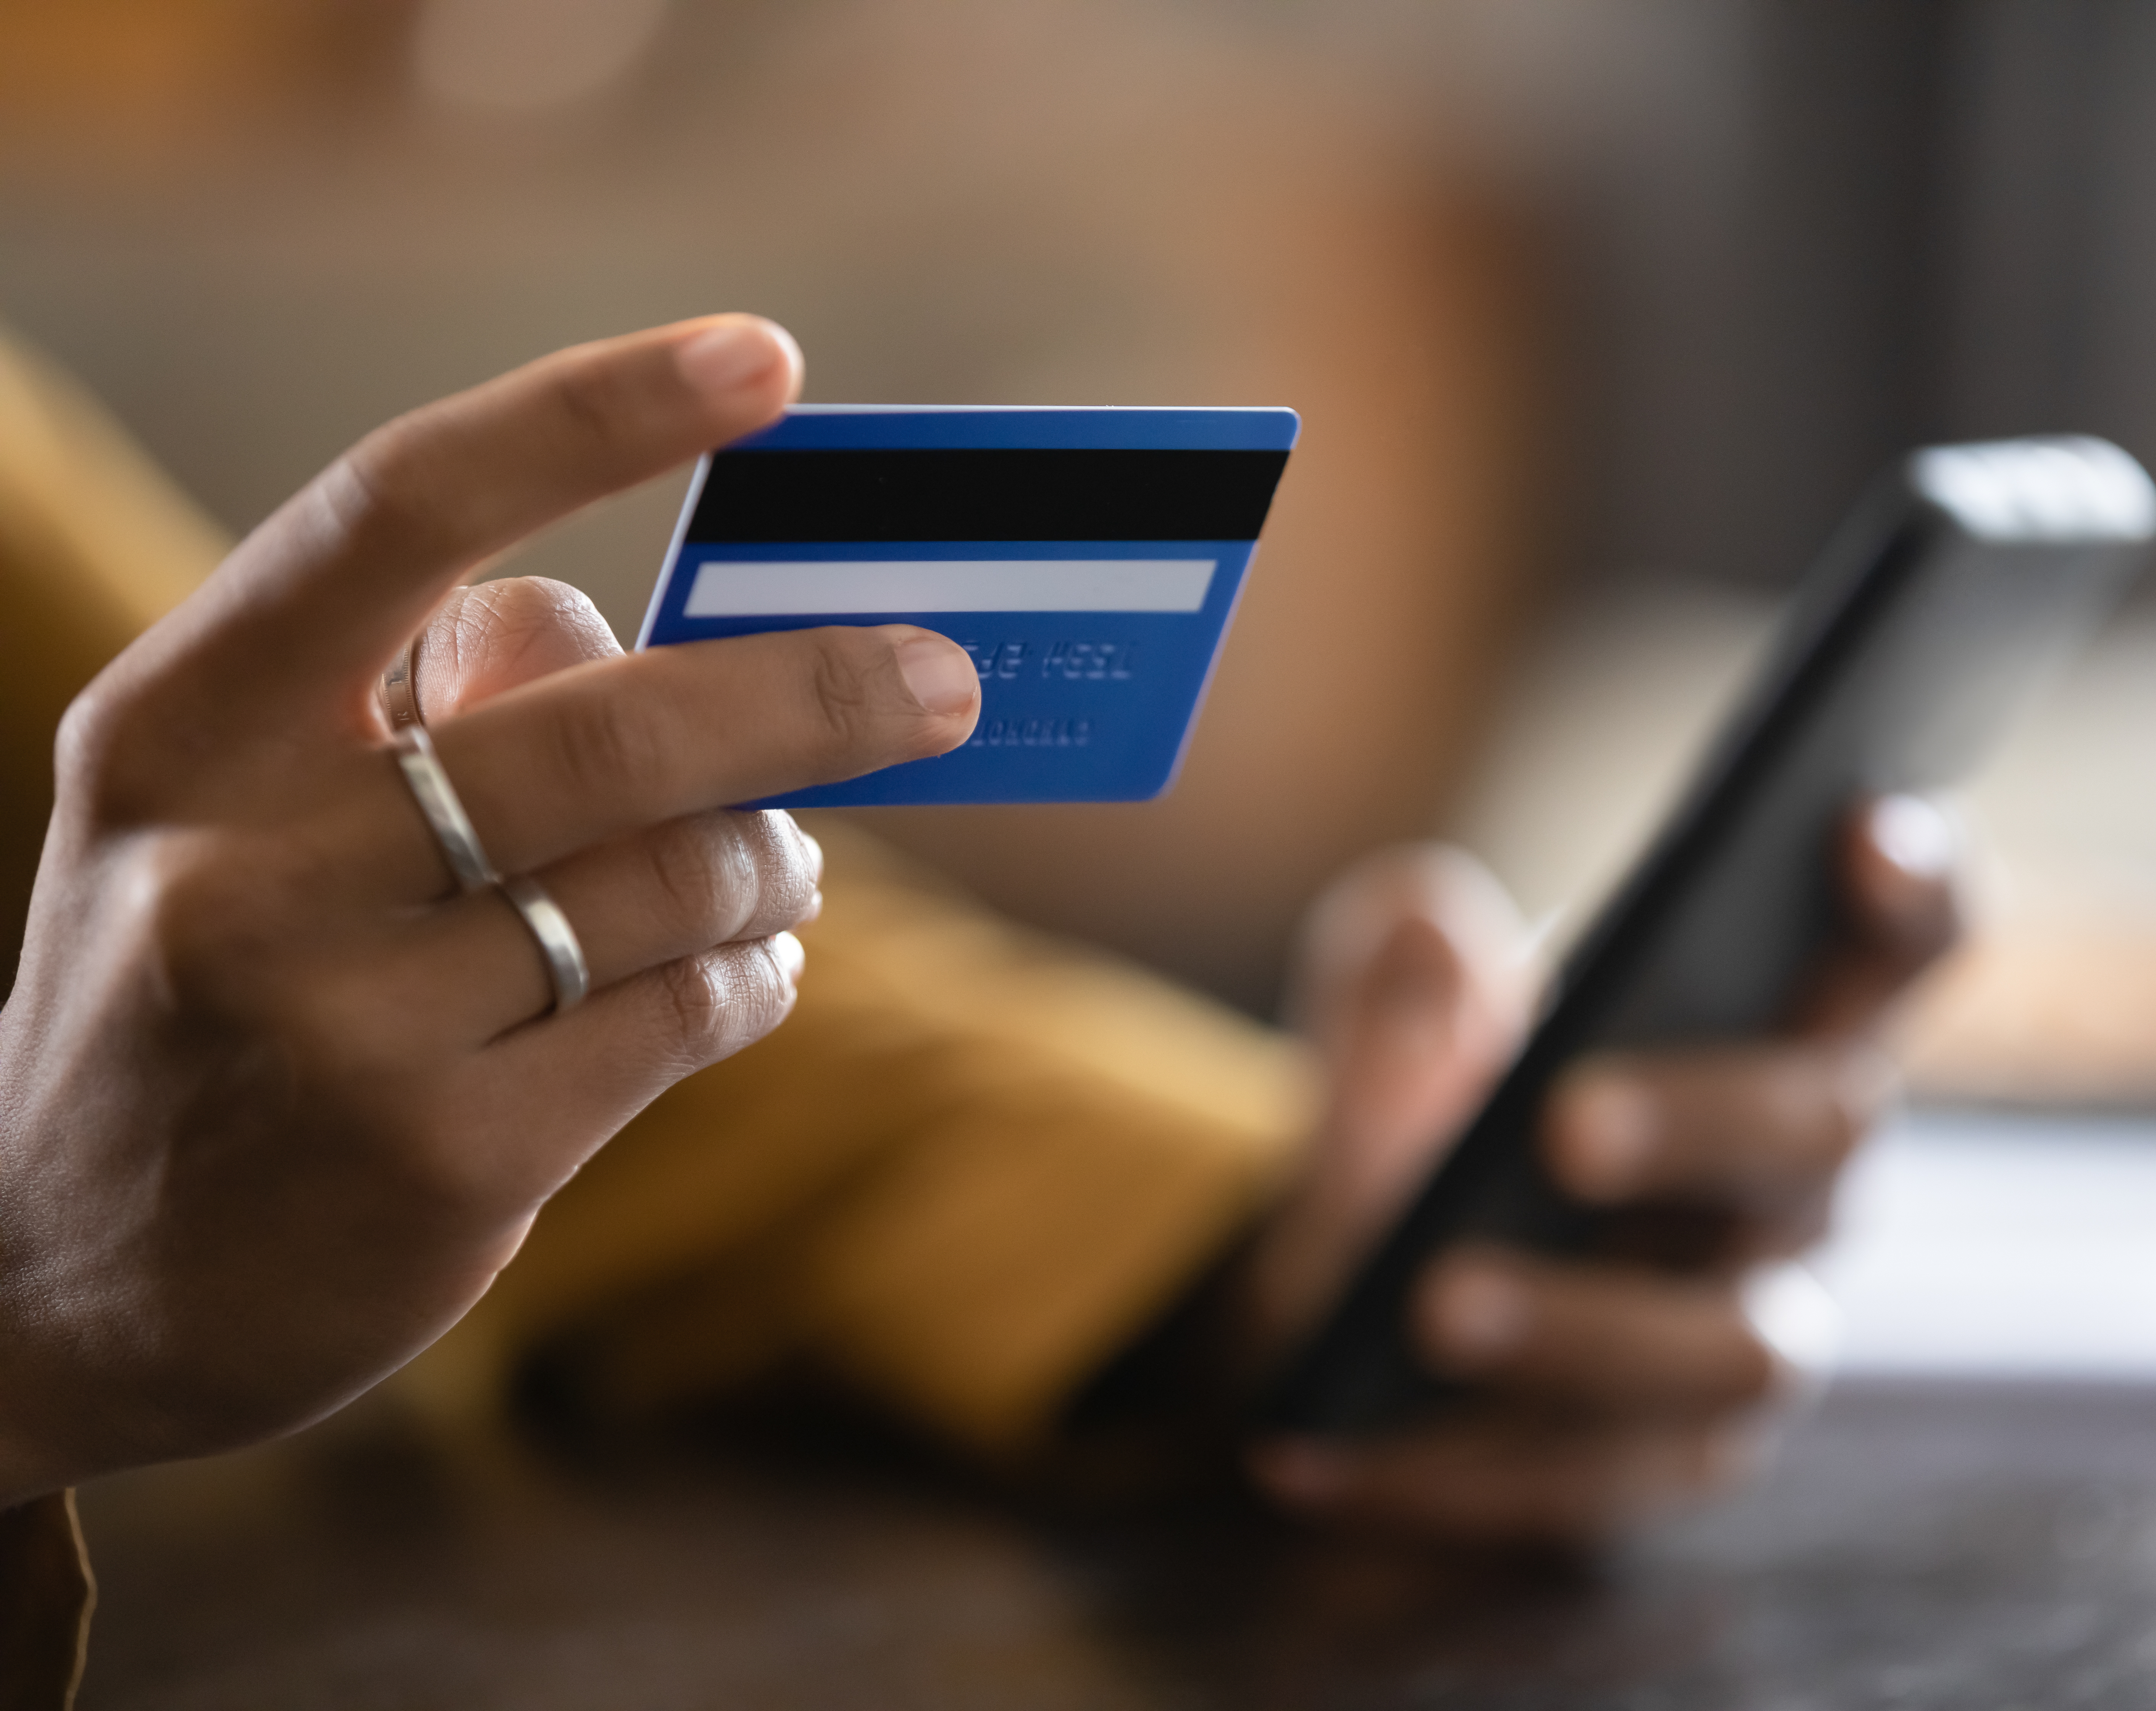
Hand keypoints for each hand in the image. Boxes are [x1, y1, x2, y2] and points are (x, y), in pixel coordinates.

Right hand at [0, 318, 983, 1505]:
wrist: (53, 1285)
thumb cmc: (198, 994)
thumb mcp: (231, 817)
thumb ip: (418, 702)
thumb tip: (652, 631)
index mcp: (178, 729)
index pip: (402, 506)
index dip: (594, 412)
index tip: (766, 361)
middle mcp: (248, 867)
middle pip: (610, 726)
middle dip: (811, 694)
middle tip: (940, 680)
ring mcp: (347, 1028)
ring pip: (674, 883)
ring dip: (772, 862)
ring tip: (779, 866)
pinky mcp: (448, 1163)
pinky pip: (686, 1015)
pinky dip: (752, 977)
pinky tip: (743, 973)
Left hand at [1239, 799, 1957, 1540]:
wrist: (1370, 1291)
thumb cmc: (1432, 1114)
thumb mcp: (1388, 1019)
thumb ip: (1402, 963)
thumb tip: (1426, 930)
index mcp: (1775, 1033)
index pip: (1894, 950)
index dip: (1910, 892)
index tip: (1859, 828)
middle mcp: (1805, 1184)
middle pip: (1822, 1132)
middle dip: (1700, 1121)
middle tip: (1564, 1127)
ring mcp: (1757, 1334)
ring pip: (1727, 1347)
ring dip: (1578, 1327)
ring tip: (1432, 1306)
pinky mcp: (1673, 1464)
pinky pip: (1586, 1483)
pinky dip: (1448, 1467)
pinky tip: (1314, 1447)